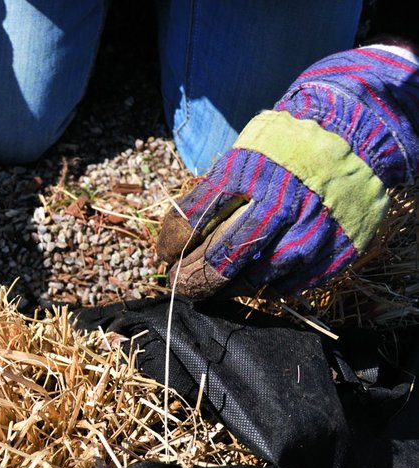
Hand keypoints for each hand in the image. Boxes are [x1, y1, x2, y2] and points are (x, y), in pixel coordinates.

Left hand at [157, 46, 418, 296]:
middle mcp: (279, 199)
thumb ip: (215, 192)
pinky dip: (274, 287)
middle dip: (196, 278)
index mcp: (247, 172)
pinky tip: (261, 284)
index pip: (193, 220)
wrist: (353, 128)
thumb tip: (178, 235)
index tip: (164, 256)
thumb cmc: (283, 146)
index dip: (172, 245)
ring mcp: (312, 223)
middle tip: (183, 286)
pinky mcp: (339, 242)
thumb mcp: (243, 153)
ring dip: (233, 286)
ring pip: (260, 274)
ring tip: (219, 287)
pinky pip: (297, 280)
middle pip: (225, 255)